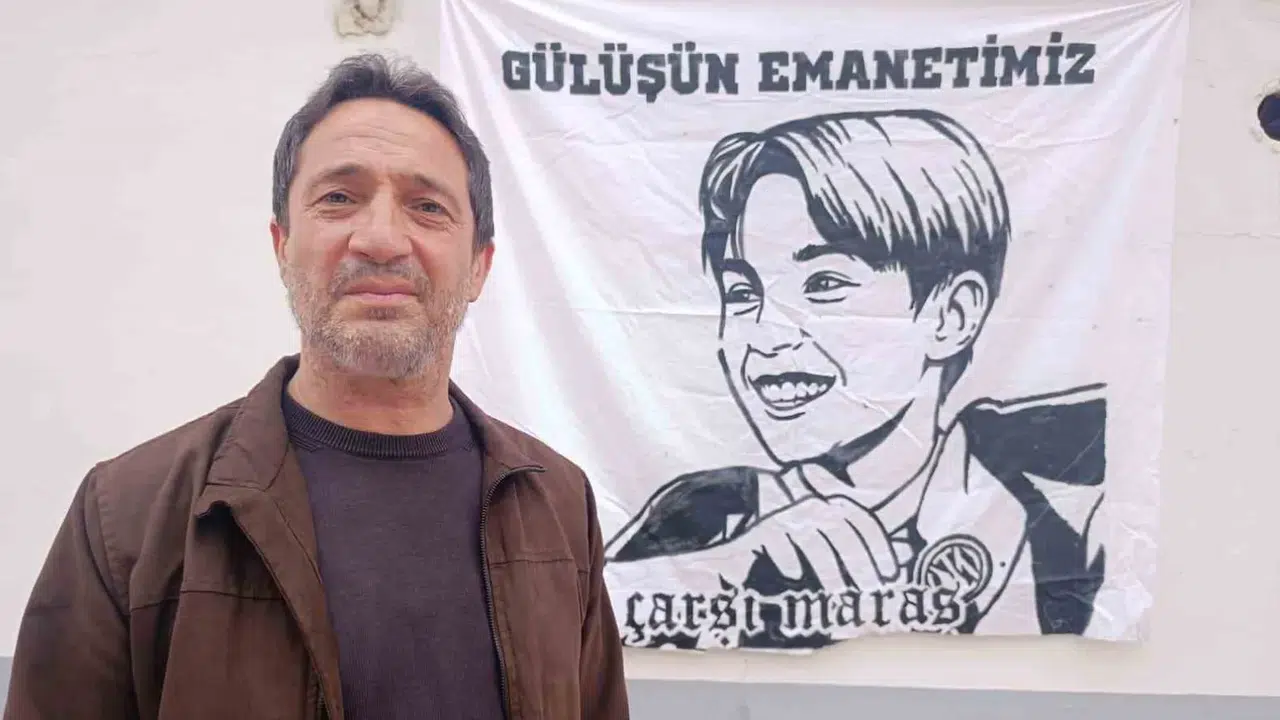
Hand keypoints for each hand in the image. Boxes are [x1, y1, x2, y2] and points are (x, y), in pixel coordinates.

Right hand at [734, 479, 900, 591]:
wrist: (719, 511)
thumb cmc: (773, 531)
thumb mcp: (807, 531)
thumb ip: (834, 539)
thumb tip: (873, 570)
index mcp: (823, 498)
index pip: (858, 516)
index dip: (878, 544)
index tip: (890, 574)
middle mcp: (805, 500)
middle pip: (840, 525)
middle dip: (859, 558)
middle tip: (870, 590)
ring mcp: (779, 508)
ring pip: (811, 532)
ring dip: (827, 565)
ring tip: (836, 592)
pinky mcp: (755, 521)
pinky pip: (774, 535)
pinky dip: (786, 556)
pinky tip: (793, 575)